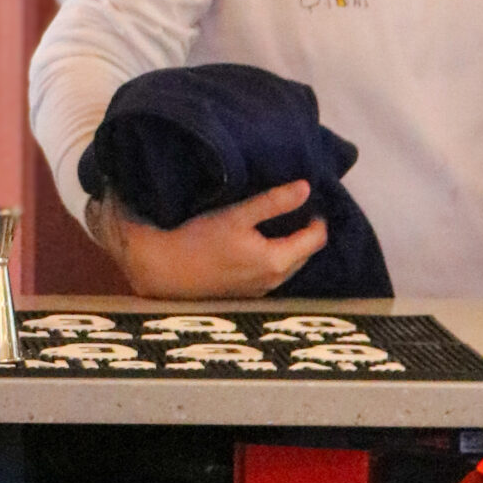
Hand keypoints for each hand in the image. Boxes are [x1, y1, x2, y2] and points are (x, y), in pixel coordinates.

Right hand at [86, 182, 328, 299]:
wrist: (165, 270)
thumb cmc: (198, 239)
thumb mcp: (237, 214)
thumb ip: (273, 202)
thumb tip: (306, 188)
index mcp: (277, 260)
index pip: (316, 239)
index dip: (317, 218)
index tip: (307, 201)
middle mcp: (274, 280)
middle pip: (305, 254)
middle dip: (304, 233)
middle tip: (293, 210)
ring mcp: (260, 291)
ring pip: (288, 266)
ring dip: (288, 247)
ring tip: (275, 226)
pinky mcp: (245, 295)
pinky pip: (271, 275)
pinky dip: (273, 259)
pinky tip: (255, 246)